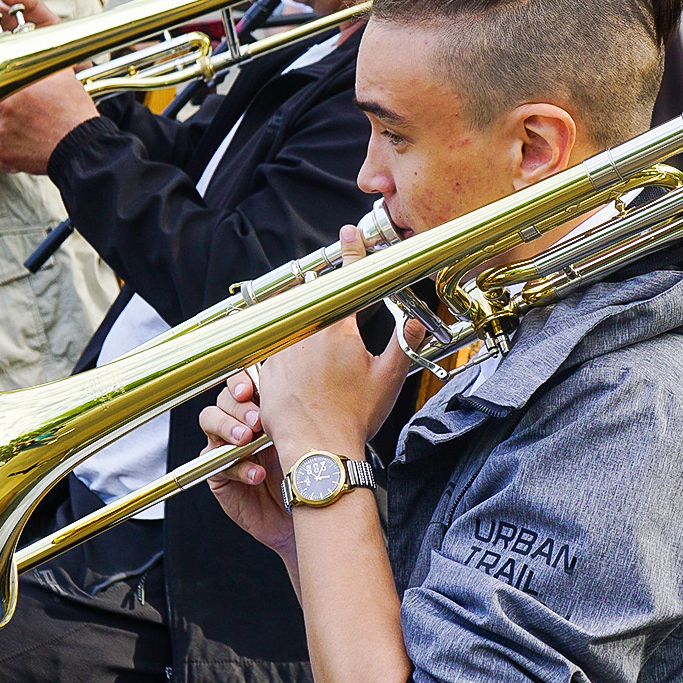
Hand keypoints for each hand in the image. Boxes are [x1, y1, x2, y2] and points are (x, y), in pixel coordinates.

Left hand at [0, 66, 98, 172]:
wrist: (81, 144)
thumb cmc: (75, 114)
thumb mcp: (64, 79)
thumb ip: (50, 68)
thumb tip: (53, 61)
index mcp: (11, 86)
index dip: (10, 101)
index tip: (18, 107)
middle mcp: (2, 107)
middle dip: (9, 120)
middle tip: (28, 124)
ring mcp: (0, 132)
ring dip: (8, 140)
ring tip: (30, 140)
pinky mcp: (4, 155)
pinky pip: (0, 159)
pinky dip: (13, 161)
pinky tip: (29, 155)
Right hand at [200, 371, 294, 560]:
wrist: (306, 508)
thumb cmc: (309, 470)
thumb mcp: (305, 437)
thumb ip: (295, 414)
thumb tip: (296, 390)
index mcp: (263, 408)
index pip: (244, 383)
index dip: (241, 382)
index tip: (249, 390)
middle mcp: (242, 423)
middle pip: (223, 399)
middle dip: (237, 407)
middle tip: (256, 422)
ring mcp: (227, 446)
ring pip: (210, 421)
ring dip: (228, 427)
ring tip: (247, 441)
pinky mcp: (219, 473)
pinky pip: (219, 462)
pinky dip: (238, 467)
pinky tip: (257, 475)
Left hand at [249, 227, 414, 467]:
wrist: (318, 449)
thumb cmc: (354, 417)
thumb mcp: (388, 378)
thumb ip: (404, 343)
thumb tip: (417, 321)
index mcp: (338, 330)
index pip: (348, 281)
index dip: (351, 253)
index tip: (349, 233)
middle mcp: (306, 334)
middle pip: (314, 296)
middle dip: (323, 291)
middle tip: (331, 301)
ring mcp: (283, 350)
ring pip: (292, 320)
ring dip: (303, 321)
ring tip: (316, 346)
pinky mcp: (265, 370)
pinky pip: (276, 348)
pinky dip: (286, 349)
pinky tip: (297, 368)